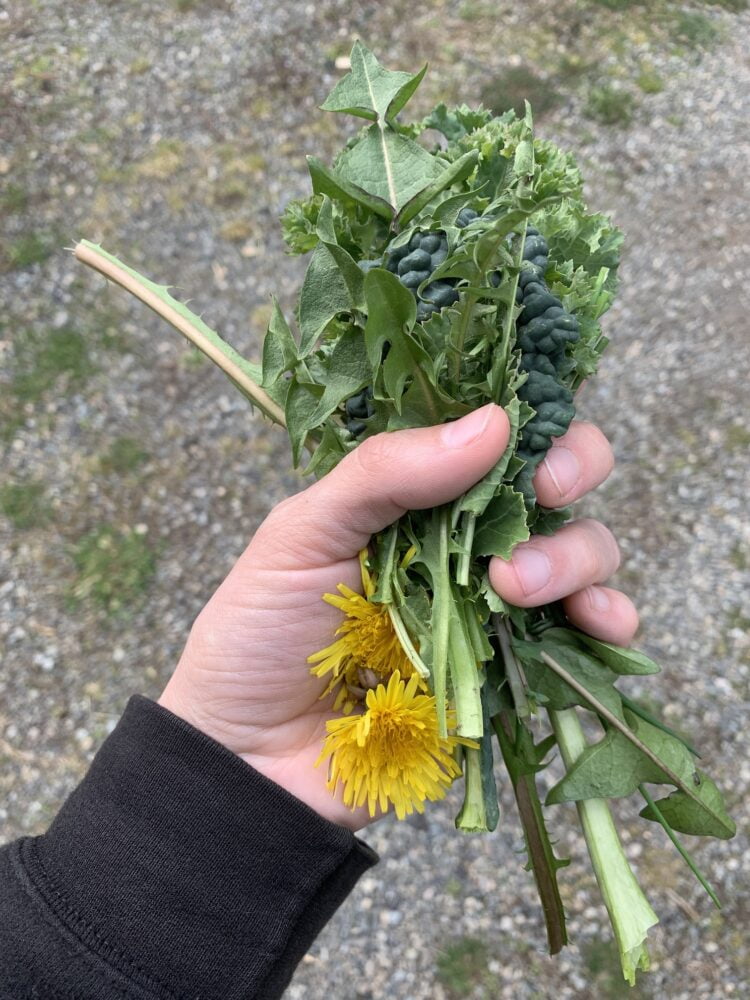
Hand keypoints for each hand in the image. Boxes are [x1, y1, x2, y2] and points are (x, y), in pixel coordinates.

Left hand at [158, 404, 636, 829]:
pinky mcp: (512, 675)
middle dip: (571, 474)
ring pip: (583, 554)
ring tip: (515, 589)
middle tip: (546, 492)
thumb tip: (493, 423)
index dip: (530, 423)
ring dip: (573, 557)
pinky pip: (586, 643)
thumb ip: (385, 474)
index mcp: (414, 498)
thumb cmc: (258, 636)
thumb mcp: (300, 534)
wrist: (250, 761)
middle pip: (555, 487)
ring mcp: (494, 610)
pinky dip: (609, 626)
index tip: (529, 438)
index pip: (494, 437)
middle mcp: (466, 544)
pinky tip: (596, 625)